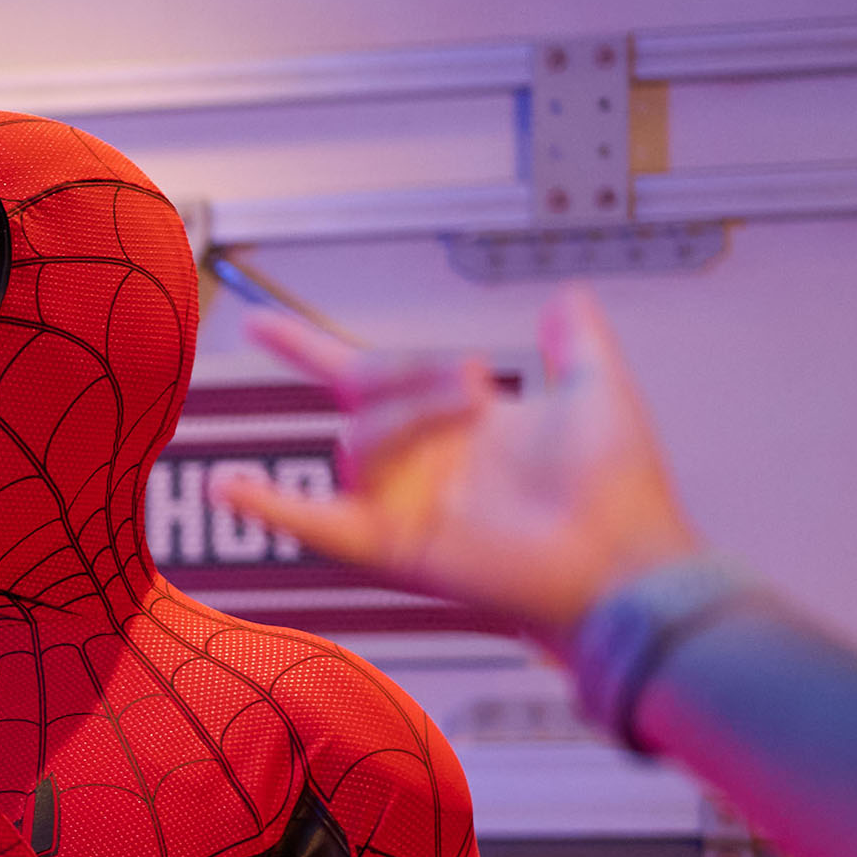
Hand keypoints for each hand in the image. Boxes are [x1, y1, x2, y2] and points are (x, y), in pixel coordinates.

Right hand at [215, 291, 707, 646]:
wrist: (626, 562)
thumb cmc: (622, 492)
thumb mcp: (600, 391)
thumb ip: (577, 342)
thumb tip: (566, 294)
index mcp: (452, 426)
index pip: (361, 377)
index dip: (306, 348)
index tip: (258, 325)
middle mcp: (417, 465)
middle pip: (363, 393)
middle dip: (410, 371)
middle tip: (478, 376)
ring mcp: (401, 507)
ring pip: (358, 441)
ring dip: (409, 415)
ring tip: (473, 411)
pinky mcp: (393, 549)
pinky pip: (314, 525)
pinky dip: (268, 508)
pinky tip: (230, 486)